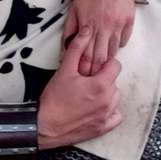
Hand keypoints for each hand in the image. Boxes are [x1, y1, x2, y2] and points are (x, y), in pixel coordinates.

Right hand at [36, 24, 121, 147]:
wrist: (44, 125)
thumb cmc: (54, 98)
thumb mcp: (64, 69)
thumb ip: (78, 47)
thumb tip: (87, 30)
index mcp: (100, 85)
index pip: (116, 66)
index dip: (104, 64)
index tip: (93, 69)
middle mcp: (107, 101)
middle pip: (114, 81)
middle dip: (103, 79)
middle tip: (86, 82)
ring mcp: (106, 116)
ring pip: (115, 97)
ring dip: (107, 94)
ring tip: (89, 94)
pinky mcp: (103, 128)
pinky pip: (116, 116)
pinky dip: (110, 111)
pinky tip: (97, 108)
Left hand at [64, 0, 135, 73]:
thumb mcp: (74, 9)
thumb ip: (70, 31)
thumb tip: (65, 51)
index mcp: (88, 25)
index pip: (87, 56)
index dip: (85, 70)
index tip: (83, 78)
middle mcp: (105, 26)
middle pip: (102, 58)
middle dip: (97, 70)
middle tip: (93, 78)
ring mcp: (119, 23)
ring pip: (114, 50)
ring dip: (108, 57)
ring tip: (102, 63)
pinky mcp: (129, 19)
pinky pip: (124, 39)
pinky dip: (118, 43)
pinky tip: (112, 42)